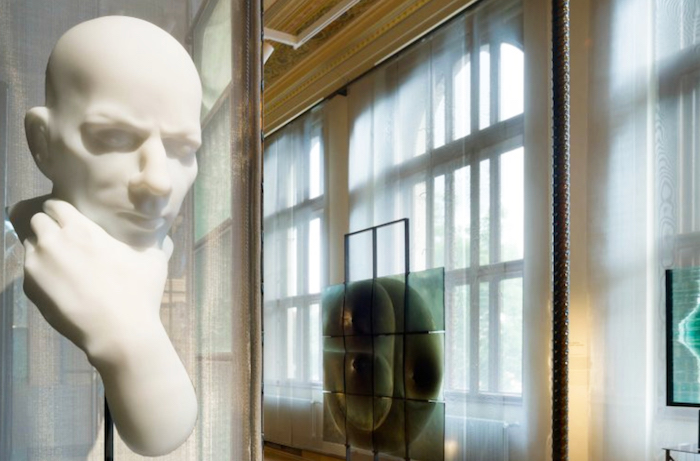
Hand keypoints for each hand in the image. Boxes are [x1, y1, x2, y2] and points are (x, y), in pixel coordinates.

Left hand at [22, 199, 168, 356]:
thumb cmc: (140, 292)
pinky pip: (29, 271)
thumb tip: (159, 233)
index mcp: (81, 229)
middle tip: (66, 240)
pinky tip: (61, 286)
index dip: (63, 211)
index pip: (55, 204)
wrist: (118, 332)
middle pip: (37, 220)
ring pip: (30, 245)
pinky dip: (41, 273)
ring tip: (62, 264)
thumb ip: (149, 240)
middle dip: (49, 226)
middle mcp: (53, 241)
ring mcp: (37, 265)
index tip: (72, 220)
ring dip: (43, 249)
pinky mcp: (30, 288)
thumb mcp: (154, 259)